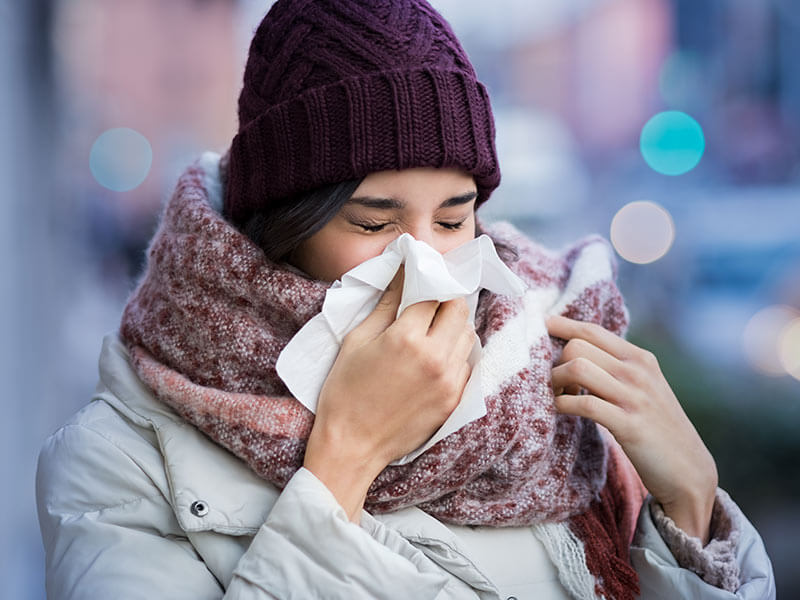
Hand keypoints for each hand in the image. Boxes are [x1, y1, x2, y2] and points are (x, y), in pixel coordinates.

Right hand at [303, 267, 474, 520]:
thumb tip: (402, 276)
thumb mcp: (357, 341)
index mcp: (407, 338)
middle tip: (427, 306)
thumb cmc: (345, 392)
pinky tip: (434, 359)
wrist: (352, 446)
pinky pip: (466, 365)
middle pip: (458, 310)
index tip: (420, 280)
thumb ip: (385, 306)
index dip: (426, 283)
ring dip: (453, 327)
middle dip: (445, 301)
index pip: (433, 294)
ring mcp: (449, 381)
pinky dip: (455, 355)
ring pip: (468, 336)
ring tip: (431, 333)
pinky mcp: (454, 400)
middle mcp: (435, 357)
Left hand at [546, 314, 717, 542]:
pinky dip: (562, 404)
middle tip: (556, 384)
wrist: (688, 470)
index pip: (592, 330)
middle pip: (577, 347)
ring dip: (555, 382)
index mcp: (640, 358)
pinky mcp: (629, 425)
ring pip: (577, 368)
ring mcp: (634, 397)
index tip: (542, 324)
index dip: (562, 326)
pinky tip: (559, 410)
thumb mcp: (643, 387)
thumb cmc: (656, 427)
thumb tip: (576, 350)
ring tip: (557, 396)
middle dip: (556, 363)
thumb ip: (616, 367)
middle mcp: (637, 372)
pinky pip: (584, 403)